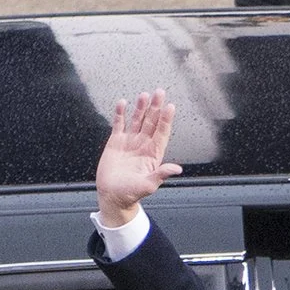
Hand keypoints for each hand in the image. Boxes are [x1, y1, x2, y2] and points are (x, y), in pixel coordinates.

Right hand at [96, 89, 181, 225]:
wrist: (112, 196)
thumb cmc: (130, 194)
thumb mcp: (148, 185)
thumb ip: (161, 175)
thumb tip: (177, 169)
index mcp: (152, 155)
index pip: (161, 133)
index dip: (165, 120)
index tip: (170, 107)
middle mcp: (142, 146)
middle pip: (151, 123)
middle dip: (155, 108)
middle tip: (159, 93)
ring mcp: (129, 142)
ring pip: (137, 120)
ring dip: (141, 108)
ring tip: (144, 95)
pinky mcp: (116, 142)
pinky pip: (119, 124)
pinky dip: (121, 114)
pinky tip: (123, 103)